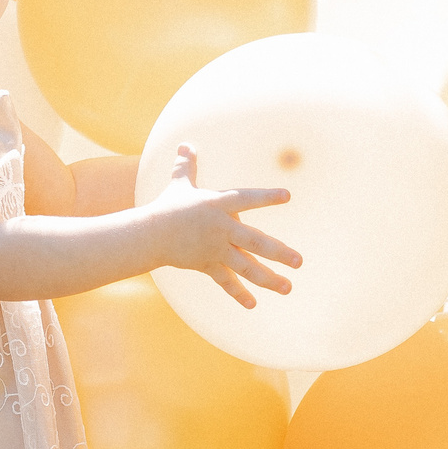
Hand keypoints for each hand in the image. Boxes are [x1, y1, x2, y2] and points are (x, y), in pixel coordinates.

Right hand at [143, 144, 300, 308]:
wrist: (148, 235)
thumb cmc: (167, 206)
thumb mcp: (179, 183)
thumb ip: (187, 165)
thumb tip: (185, 144)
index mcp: (217, 205)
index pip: (246, 198)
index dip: (265, 196)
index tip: (287, 196)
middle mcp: (220, 228)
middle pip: (254, 242)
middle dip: (278, 252)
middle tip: (299, 261)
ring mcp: (215, 249)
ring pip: (245, 267)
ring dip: (267, 278)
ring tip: (287, 287)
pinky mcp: (207, 264)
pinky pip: (225, 281)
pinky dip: (238, 293)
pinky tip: (253, 304)